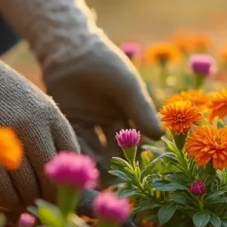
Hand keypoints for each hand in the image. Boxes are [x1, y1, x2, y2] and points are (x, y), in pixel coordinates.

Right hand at [0, 47, 80, 211]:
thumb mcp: (34, 104)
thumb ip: (49, 134)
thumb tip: (62, 176)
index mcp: (50, 116)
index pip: (70, 159)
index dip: (66, 180)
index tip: (58, 192)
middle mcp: (33, 126)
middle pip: (48, 180)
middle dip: (43, 197)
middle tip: (34, 202)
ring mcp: (5, 138)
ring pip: (24, 189)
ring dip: (20, 202)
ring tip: (15, 201)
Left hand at [43, 38, 162, 171]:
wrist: (71, 47)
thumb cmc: (105, 62)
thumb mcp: (128, 86)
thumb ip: (141, 110)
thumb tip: (160, 137)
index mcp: (126, 113)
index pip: (132, 141)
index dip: (133, 156)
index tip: (132, 169)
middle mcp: (106, 121)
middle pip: (111, 150)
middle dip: (111, 165)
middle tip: (109, 178)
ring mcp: (86, 121)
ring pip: (91, 148)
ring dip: (92, 161)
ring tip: (92, 172)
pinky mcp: (66, 119)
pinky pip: (71, 140)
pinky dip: (75, 151)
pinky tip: (77, 161)